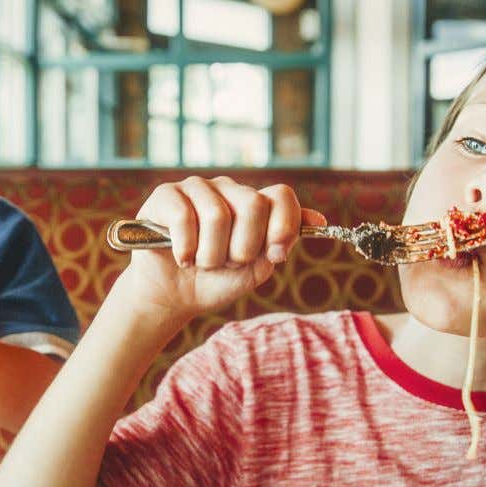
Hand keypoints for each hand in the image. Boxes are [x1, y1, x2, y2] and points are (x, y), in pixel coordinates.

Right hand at [123, 176, 324, 317]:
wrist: (173, 297)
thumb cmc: (215, 281)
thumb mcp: (254, 269)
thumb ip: (280, 243)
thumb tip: (318, 220)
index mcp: (254, 204)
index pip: (281, 196)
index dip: (284, 225)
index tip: (274, 255)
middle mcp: (228, 190)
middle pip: (253, 205)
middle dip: (242, 248)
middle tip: (228, 263)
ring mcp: (197, 188)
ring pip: (217, 215)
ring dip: (211, 255)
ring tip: (201, 263)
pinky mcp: (167, 195)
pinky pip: (184, 217)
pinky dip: (185, 249)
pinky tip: (181, 258)